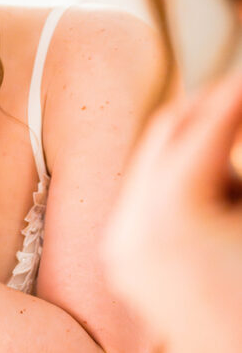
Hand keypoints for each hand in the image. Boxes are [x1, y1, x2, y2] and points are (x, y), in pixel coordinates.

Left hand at [102, 69, 241, 346]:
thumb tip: (234, 103)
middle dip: (211, 107)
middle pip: (170, 131)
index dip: (237, 94)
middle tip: (238, 91)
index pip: (209, 123)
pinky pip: (149, 196)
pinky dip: (184, 179)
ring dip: (199, 142)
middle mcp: (132, 222)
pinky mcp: (125, 261)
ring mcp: (123, 244)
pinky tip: (218, 188)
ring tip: (234, 140)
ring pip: (160, 160)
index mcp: (174, 211)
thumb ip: (239, 156)